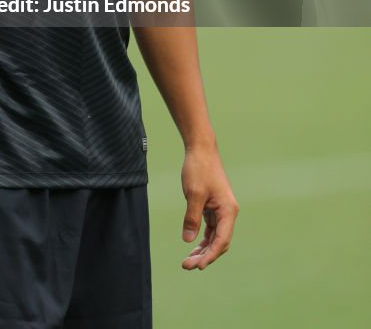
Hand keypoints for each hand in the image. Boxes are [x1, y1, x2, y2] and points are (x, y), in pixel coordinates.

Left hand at [180, 143, 237, 269]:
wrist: (200, 149)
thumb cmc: (199, 169)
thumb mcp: (194, 194)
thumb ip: (192, 218)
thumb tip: (188, 240)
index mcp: (228, 210)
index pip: (222, 240)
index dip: (211, 254)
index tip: (198, 266)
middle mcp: (228, 212)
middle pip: (219, 241)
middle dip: (205, 255)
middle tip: (186, 266)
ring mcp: (221, 210)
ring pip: (214, 236)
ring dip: (202, 249)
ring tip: (187, 261)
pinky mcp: (213, 207)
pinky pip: (209, 228)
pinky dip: (202, 238)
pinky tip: (192, 247)